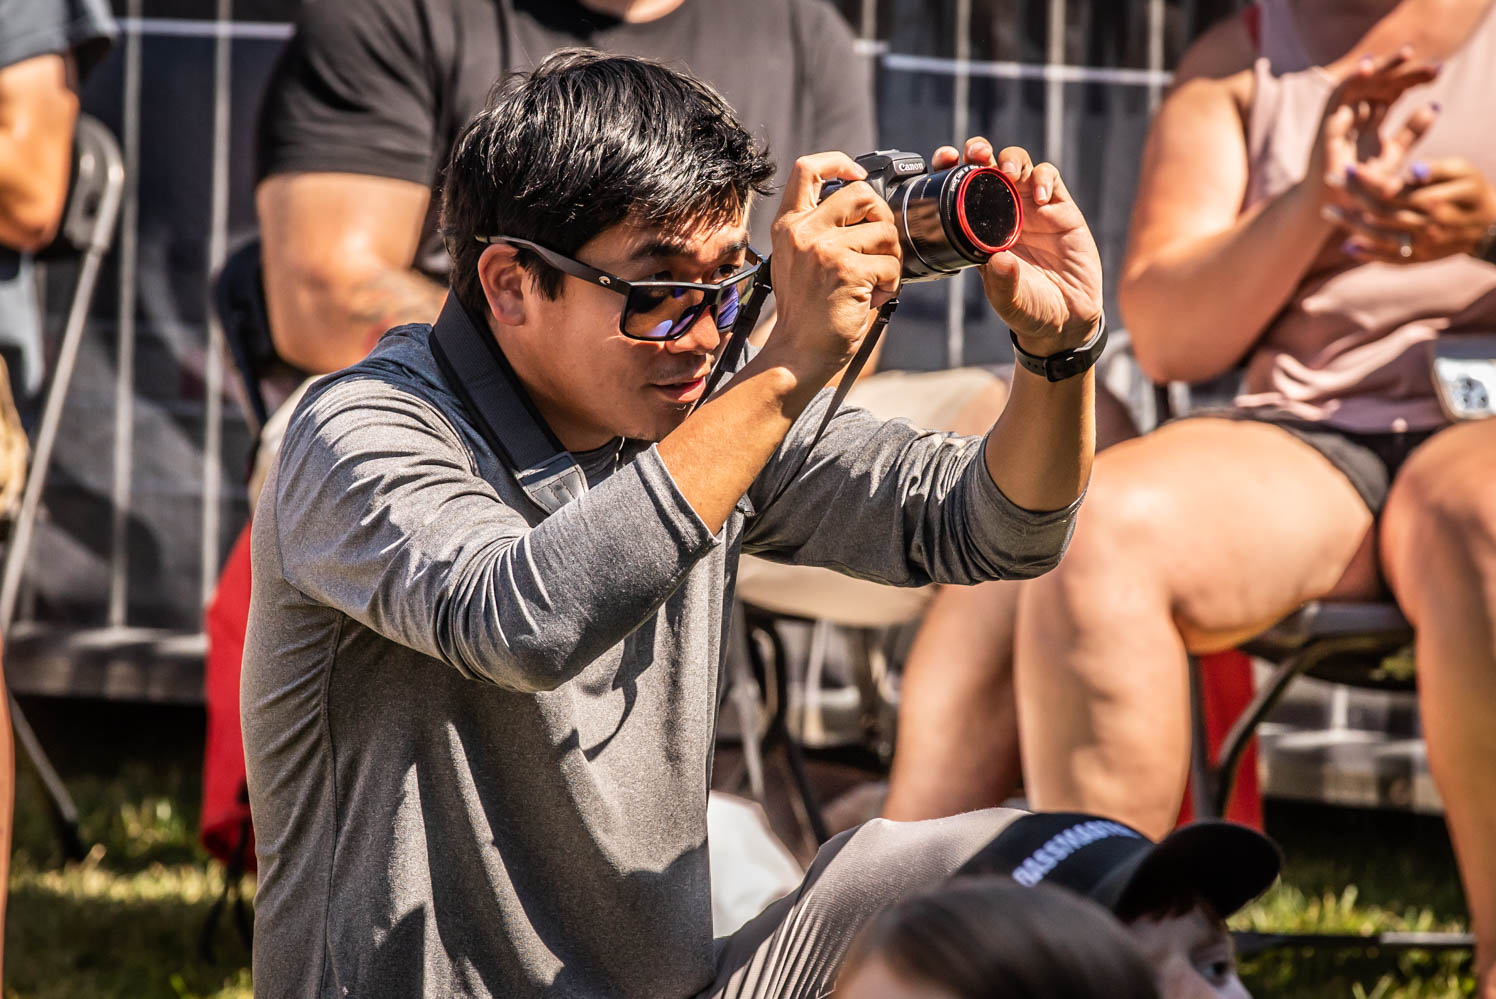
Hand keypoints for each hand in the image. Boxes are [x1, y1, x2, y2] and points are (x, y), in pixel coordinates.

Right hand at [767, 152, 901, 383]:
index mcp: (789, 225)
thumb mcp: (796, 260)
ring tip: (873, 282)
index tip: (857, 176)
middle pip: (861, 193)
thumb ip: (818, 229)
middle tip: (878, 247)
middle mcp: (803, 231)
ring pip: (885, 232)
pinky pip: (891, 265)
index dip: (839, 162)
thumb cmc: (805, 312)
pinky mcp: (846, 270)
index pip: (807, 168)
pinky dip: (890, 284)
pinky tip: (872, 297)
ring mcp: (824, 249)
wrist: (798, 352)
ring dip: (890, 260)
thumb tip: (863, 204)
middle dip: (882, 219)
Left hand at [930, 137, 1102, 352]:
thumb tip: (998, 260)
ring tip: (1008, 172)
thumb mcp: (1008, 300)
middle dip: (979, 151)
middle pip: (987, 166)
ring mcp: (1032, 208)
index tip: (945, 159)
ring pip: (1017, 164)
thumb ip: (1001, 282)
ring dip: (1011, 159)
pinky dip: (1043, 178)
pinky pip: (1049, 177)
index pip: (959, 190)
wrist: (1067, 318)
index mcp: (979, 230)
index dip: (950, 169)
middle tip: (977, 154)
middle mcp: (1003, 212)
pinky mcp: (1060, 208)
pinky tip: (1040, 199)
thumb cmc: (1029, 308)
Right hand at [1307, 48, 1440, 211]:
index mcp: (1372, 121)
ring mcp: (1341, 116)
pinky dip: (1350, 78)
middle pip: (1381, 82)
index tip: (1439, 72)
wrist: (1335, 206)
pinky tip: (1367, 66)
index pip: (1394, 90)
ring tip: (1408, 54)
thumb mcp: (1393, 155)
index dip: (1415, 78)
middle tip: (1434, 66)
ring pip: (1362, 82)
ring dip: (1383, 66)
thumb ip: (1412, 132)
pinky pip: (1337, 94)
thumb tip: (1435, 105)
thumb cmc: (1362, 186)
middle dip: (1406, 71)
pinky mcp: (1327, 122)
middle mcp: (1357, 114)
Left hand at [1332, 157, 1495, 263]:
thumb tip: (1409, 171)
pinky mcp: (1418, 259)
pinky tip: (1347, 245)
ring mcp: (1421, 246)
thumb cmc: (1472, 190)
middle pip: (1380, 212)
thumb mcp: (1462, 171)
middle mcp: (1426, 226)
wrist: (1489, 227)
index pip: (1393, 190)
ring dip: (1350, 225)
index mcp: (1436, 201)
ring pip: (1378, 236)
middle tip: (1330, 181)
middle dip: (1352, 196)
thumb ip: (1435, 170)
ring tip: (1329, 211)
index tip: (1348, 168)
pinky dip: (1367, 254)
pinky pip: (1388, 259)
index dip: (1368, 180)